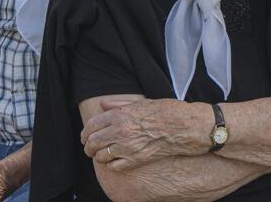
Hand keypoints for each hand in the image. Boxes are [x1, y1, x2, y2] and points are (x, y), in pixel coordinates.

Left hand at [83, 97, 213, 167]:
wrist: (185, 126)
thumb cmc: (166, 111)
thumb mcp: (142, 103)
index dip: (85, 132)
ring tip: (100, 155)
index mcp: (121, 114)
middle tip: (89, 148)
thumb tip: (102, 105)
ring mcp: (128, 147)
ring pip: (100, 156)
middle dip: (88, 147)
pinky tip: (115, 161)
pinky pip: (114, 166)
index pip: (92, 125)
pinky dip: (111, 165)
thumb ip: (119, 105)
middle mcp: (121, 130)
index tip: (85, 136)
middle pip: (93, 142)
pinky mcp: (135, 160)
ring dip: (98, 156)